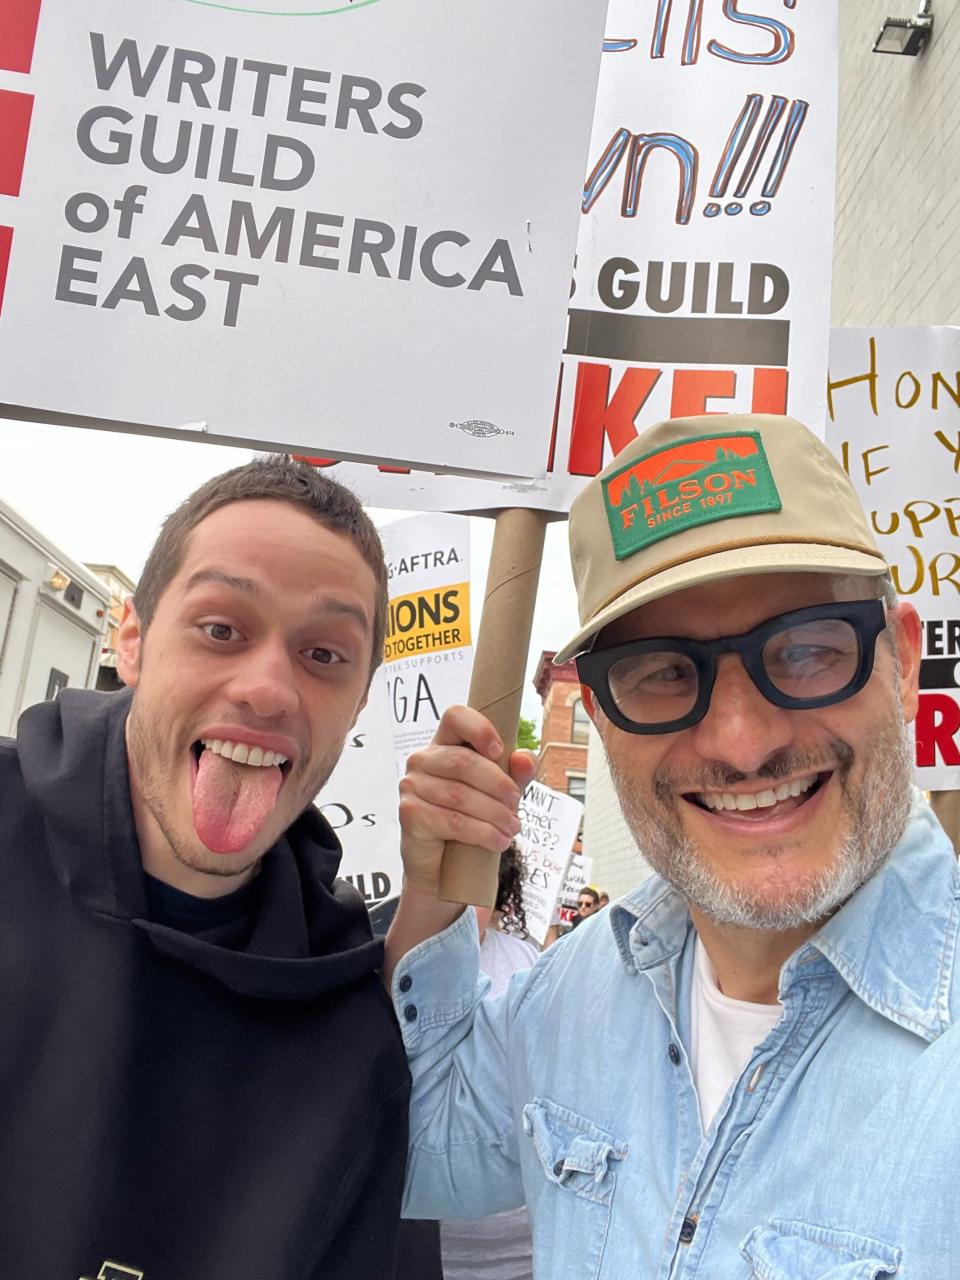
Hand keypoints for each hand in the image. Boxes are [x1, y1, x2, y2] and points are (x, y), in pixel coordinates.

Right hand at [398, 705, 536, 895]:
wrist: (444, 867)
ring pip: (460, 795)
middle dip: (498, 785)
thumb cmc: (471, 818)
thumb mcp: (501, 793)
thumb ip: (516, 773)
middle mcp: (422, 759)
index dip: (479, 729)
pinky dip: (482, 833)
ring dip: (494, 814)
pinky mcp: (409, 813)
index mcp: (444, 744)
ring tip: (513, 828)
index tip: (499, 752)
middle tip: (516, 805)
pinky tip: (498, 841)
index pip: (455, 716)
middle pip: (463, 761)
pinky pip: (452, 820)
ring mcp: (411, 785)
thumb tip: (524, 759)